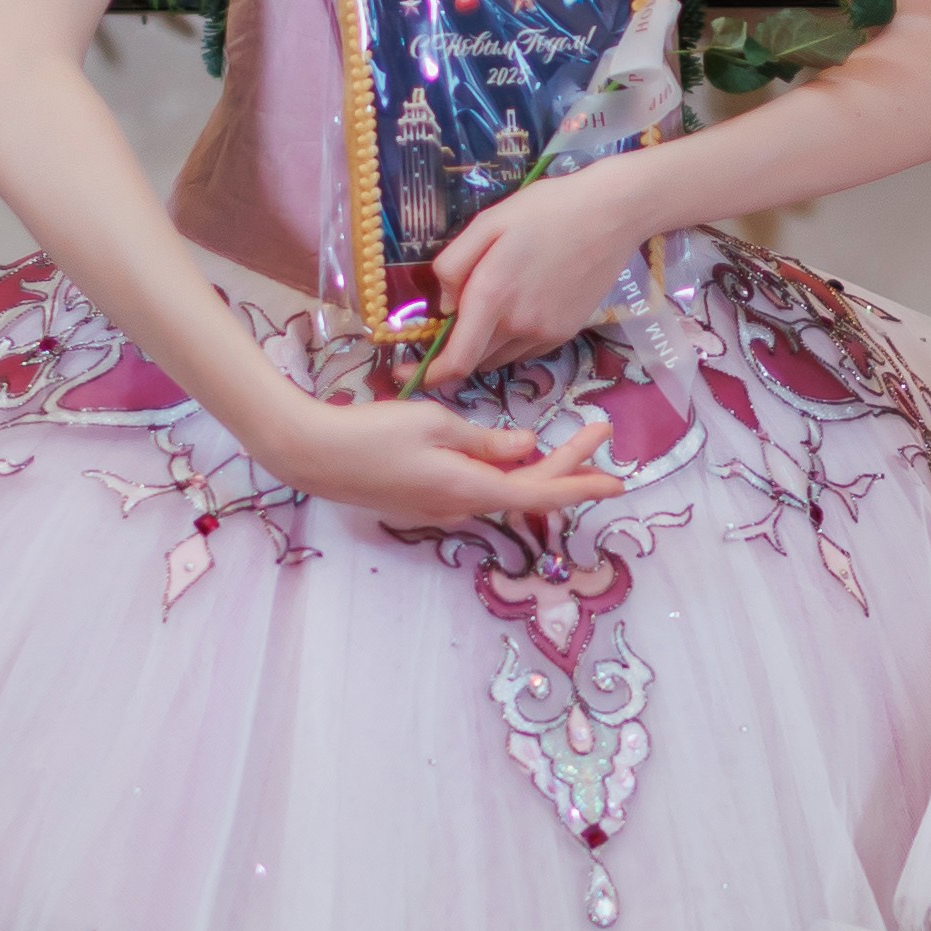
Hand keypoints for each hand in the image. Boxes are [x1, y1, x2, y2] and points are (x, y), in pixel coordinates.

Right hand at [243, 382, 623, 528]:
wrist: (312, 454)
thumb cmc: (374, 433)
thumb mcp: (437, 424)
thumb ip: (485, 440)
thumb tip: (525, 448)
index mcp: (470, 489)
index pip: (541, 493)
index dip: (582, 485)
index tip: (618, 480)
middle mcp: (461, 505)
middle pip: (528, 490)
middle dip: (570, 464)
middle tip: (601, 432)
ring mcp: (441, 505)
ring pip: (505, 489)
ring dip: (540, 468)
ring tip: (570, 441)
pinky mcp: (424, 497)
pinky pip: (479, 488)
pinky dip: (507, 471)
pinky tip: (515, 453)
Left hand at [417, 169, 658, 388]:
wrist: (612, 213)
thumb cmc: (545, 209)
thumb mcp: (487, 222)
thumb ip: (453, 265)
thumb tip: (443, 307)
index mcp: (492, 296)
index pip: (455, 361)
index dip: (428, 376)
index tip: (408, 374)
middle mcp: (518, 323)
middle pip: (475, 361)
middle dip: (455, 352)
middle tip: (451, 321)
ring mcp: (546, 331)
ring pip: (500, 356)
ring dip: (485, 345)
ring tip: (492, 304)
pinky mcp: (566, 332)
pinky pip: (526, 349)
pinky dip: (512, 338)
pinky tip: (521, 304)